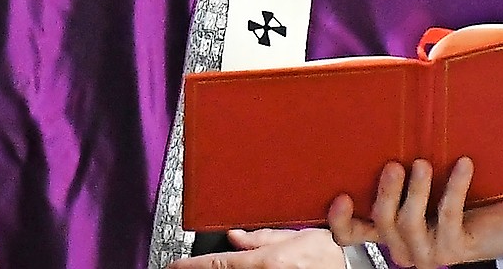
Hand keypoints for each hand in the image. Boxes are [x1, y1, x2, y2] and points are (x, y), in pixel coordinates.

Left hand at [167, 228, 344, 268]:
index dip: (191, 267)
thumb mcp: (296, 236)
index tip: (175, 267)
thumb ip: (262, 238)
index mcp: (266, 262)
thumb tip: (235, 237)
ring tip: (207, 266)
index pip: (217, 265)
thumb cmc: (328, 257)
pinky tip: (233, 267)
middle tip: (185, 267)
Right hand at [328, 159, 502, 267]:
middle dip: (385, 193)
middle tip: (394, 164)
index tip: (341, 195)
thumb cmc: (465, 196)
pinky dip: (454, 186)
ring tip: (424, 164)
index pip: (352, 234)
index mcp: (390, 230)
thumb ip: (404, 169)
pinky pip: (447, 216)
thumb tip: (385, 120)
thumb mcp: (427, 181)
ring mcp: (429, 253)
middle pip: (382, 222)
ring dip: (416, 191)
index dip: (341, 221)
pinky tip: (463, 165)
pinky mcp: (455, 250)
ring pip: (409, 223)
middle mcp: (404, 246)